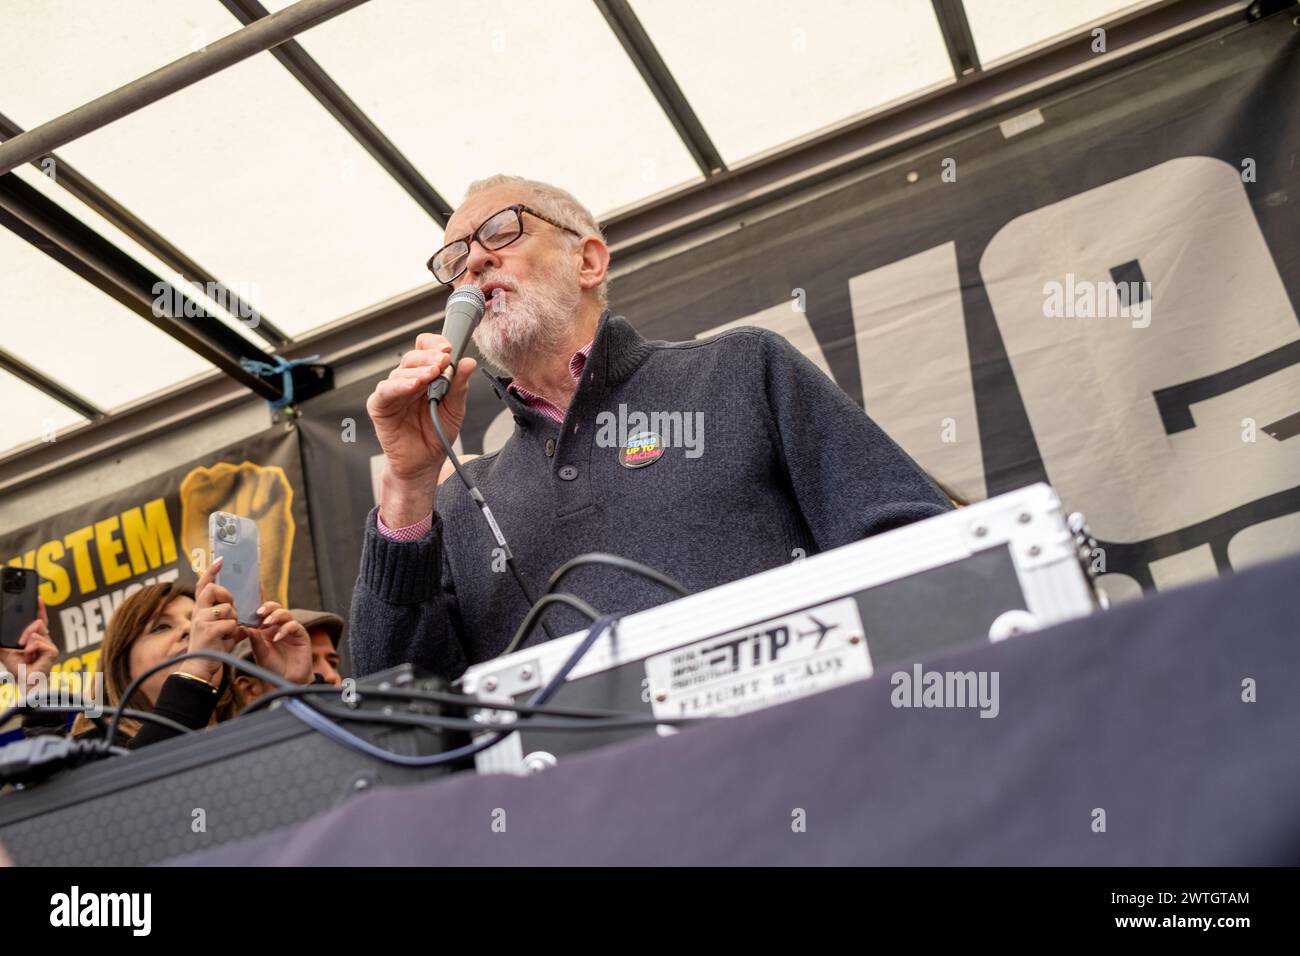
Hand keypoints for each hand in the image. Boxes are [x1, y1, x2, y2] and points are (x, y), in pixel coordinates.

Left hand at [0, 599, 57, 694]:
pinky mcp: (52, 650)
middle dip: (26, 630)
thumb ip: (3, 642)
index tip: (37, 598)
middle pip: (38, 622)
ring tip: (27, 655)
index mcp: (36, 639)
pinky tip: (32, 658)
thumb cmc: (19, 669)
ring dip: (26, 643)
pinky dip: (31, 650)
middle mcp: (45, 640)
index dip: (40, 609)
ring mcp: (50, 645)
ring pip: (36, 631)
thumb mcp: (6, 651)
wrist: (24, 681)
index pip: (39, 621)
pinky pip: (37, 641)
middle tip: (20, 643)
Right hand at [185, 556, 241, 683]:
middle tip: (231, 608)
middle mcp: (197, 612)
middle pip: (213, 589)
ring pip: (227, 609)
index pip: (203, 585)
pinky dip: (233, 633)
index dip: (211, 571)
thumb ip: (232, 619)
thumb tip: (250, 614)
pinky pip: (230, 624)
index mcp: (201, 610)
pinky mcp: (207, 630)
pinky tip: (226, 640)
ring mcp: (201, 620)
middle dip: (226, 596)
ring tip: (227, 633)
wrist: (201, 667)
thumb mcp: (224, 630)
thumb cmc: (214, 648)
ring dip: (233, 621)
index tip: (221, 559)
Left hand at [244, 602, 311, 684]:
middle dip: (267, 607)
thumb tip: (245, 626)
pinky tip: (277, 638)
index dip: (256, 609)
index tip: (247, 611)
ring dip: (276, 616)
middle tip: (259, 613)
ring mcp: (291, 630)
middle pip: (275, 608)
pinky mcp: (301, 635)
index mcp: (266, 628)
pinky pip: (294, 626)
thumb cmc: (273, 668)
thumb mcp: (260, 654)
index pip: (262, 612)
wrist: (287, 681)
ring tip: (267, 623)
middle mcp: (279, 626)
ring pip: (285, 613)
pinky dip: (285, 629)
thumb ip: (255, 640)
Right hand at [367, 332, 476, 525]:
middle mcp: (407, 380)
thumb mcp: (455, 408)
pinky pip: (386, 391)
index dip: (435, 344)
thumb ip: (459, 385)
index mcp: (425, 376)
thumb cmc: (437, 434)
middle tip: (444, 360)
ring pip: (400, 372)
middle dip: (429, 357)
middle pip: (413, 357)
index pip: (425, 349)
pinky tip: (412, 386)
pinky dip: (399, 386)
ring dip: (418, 371)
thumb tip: (469, 362)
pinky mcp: (380, 406)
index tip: (449, 348)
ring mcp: (392, 392)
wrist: (425, 463)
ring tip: (432, 374)